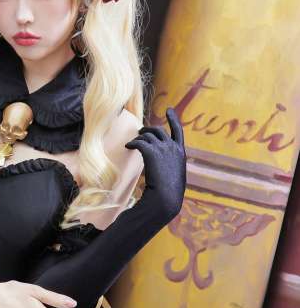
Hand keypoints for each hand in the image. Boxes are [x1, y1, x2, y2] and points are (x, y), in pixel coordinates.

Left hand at [124, 107, 185, 222]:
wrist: (166, 198)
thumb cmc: (169, 194)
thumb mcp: (175, 177)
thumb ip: (171, 167)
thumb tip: (162, 167)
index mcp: (180, 153)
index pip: (178, 131)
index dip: (173, 119)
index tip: (169, 109)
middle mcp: (172, 147)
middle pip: (158, 130)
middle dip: (148, 129)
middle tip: (141, 131)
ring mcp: (162, 148)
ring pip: (147, 135)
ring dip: (139, 137)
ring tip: (133, 142)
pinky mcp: (151, 152)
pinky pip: (139, 142)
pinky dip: (132, 143)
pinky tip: (127, 146)